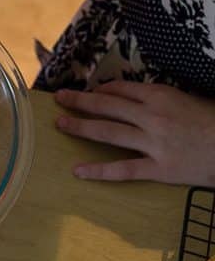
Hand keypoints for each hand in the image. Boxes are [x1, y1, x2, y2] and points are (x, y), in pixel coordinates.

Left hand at [54, 81, 214, 185]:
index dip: (101, 91)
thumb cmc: (211, 120)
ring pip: (109, 132)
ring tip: (60, 124)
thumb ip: (155, 97)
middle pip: (107, 106)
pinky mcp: (159, 168)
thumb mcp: (184, 98)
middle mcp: (152, 116)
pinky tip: (78, 171)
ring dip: (81, 127)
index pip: (121, 89)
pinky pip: (124, 169)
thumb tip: (124, 96)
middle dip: (80, 101)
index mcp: (159, 95)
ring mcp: (154, 143)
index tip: (90, 93)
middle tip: (60, 98)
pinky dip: (99, 171)